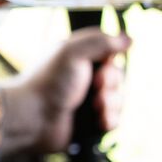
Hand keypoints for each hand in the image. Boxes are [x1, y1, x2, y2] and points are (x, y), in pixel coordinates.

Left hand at [0, 27, 130, 155]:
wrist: (33, 119)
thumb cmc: (47, 83)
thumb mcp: (73, 52)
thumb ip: (101, 41)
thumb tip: (127, 39)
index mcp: (78, 57)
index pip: (110, 51)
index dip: (112, 58)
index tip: (104, 62)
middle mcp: (84, 78)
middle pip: (117, 76)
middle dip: (111, 82)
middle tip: (96, 86)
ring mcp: (87, 100)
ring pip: (119, 98)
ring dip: (111, 102)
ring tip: (96, 106)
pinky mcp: (90, 122)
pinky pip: (114, 119)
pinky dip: (109, 119)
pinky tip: (98, 120)